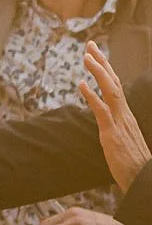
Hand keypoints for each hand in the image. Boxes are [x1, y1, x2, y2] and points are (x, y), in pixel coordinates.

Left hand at [81, 41, 151, 193]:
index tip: (95, 53)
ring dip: (98, 72)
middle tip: (90, 45)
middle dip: (102, 62)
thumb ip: (114, 125)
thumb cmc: (132, 162)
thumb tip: (103, 114)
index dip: (106, 69)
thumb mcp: (121, 139)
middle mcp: (124, 115)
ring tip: (86, 56)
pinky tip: (81, 84)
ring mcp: (120, 123)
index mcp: (126, 115)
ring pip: (111, 91)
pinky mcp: (112, 134)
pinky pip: (102, 111)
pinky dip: (92, 96)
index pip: (116, 86)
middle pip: (114, 83)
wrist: (142, 179)